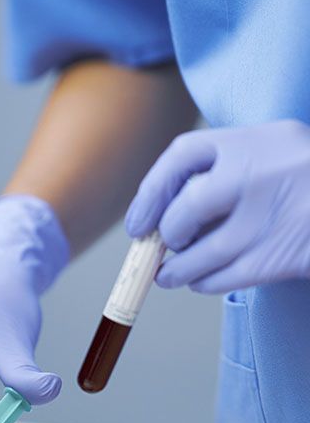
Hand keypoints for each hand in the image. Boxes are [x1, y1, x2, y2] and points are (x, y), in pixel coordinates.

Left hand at [125, 120, 309, 291]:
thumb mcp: (278, 155)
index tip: (139, 222)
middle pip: (186, 208)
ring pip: (201, 252)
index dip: (151, 192)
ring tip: (169, 275)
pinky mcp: (284, 254)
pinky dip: (204, 283)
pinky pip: (224, 277)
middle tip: (163, 247)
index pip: (184, 154)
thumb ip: (227, 172)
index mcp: (259, 139)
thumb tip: (158, 218)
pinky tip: (202, 281)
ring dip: (177, 269)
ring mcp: (276, 214)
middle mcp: (265, 171)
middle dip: (167, 234)